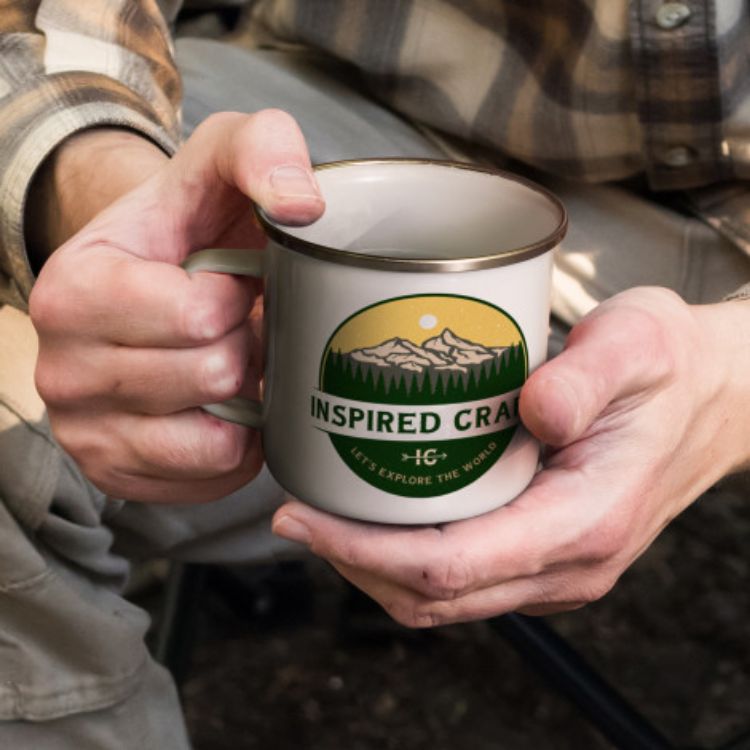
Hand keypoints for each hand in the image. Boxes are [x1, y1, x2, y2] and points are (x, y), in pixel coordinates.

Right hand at [29, 110, 323, 501]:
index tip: (229, 279)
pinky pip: (213, 473)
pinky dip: (237, 440)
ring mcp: (86, 431)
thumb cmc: (190, 225)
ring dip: (242, 394)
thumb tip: (301, 206)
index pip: (196, 316)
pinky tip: (224, 402)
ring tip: (227, 356)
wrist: (155, 280)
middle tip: (235, 323)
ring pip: (213, 437)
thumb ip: (261, 151)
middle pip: (210, 376)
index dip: (237, 296)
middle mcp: (61, 369)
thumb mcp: (220, 160)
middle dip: (244, 345)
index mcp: (73, 289)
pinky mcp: (120, 473)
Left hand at [272, 288, 749, 624]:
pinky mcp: (546, 549)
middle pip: (433, 595)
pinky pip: (464, 575)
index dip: (363, 550)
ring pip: (444, 596)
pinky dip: (408, 556)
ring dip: (374, 565)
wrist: (715, 396)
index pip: (450, 566)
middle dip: (352, 562)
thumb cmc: (674, 368)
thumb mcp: (639, 343)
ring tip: (327, 514)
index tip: (304, 516)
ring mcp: (557, 565)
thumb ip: (588, 375)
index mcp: (583, 520)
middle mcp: (568, 561)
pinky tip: (383, 511)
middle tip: (297, 510)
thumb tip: (531, 407)